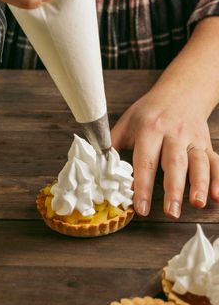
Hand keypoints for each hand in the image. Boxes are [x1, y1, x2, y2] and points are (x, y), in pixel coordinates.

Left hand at [111, 91, 218, 218]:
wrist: (180, 92)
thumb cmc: (149, 111)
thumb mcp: (127, 122)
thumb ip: (112, 144)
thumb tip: (97, 167)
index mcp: (150, 129)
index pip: (145, 161)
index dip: (142, 186)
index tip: (141, 208)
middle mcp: (174, 133)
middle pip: (174, 163)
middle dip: (173, 189)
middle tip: (171, 213)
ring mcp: (192, 138)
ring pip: (198, 162)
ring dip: (200, 184)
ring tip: (197, 204)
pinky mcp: (205, 143)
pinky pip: (215, 161)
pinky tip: (218, 196)